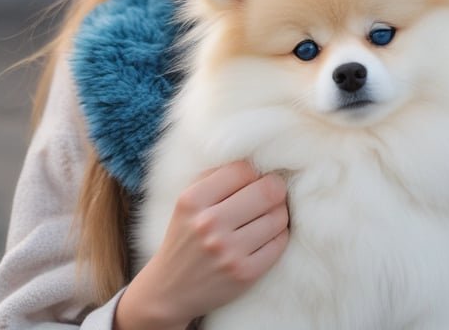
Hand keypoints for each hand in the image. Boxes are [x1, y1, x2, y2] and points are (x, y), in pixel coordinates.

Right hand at [114, 161, 288, 329]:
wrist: (168, 291)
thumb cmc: (185, 236)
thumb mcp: (188, 201)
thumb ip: (217, 177)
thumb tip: (256, 158)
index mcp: (193, 200)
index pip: (244, 169)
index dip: (253, 173)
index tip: (252, 182)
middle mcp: (209, 224)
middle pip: (269, 190)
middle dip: (274, 189)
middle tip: (270, 194)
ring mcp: (228, 251)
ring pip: (279, 216)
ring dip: (278, 213)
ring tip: (266, 216)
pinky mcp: (245, 274)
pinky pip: (280, 242)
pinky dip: (278, 235)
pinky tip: (266, 236)